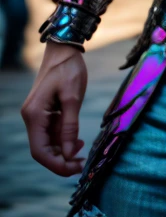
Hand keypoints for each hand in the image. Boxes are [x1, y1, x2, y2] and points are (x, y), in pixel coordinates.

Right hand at [21, 42, 86, 175]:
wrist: (64, 48)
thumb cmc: (69, 69)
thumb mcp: (73, 98)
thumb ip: (69, 127)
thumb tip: (68, 153)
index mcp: (34, 115)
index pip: (40, 151)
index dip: (56, 164)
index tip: (76, 168)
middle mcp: (32, 117)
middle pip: (42, 150)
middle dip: (61, 160)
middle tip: (82, 163)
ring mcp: (37, 115)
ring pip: (47, 143)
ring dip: (63, 151)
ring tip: (82, 150)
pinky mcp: (45, 111)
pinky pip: (51, 133)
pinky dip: (63, 140)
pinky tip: (78, 140)